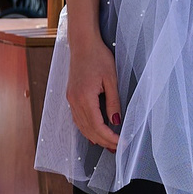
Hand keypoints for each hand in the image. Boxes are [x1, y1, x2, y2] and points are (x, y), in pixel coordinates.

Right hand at [66, 31, 123, 150]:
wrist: (83, 44)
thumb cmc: (98, 57)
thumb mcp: (111, 79)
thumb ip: (113, 101)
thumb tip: (115, 121)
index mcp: (84, 97)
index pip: (97, 126)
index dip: (109, 137)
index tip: (121, 143)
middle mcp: (74, 101)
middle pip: (88, 129)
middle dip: (103, 141)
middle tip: (118, 149)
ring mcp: (71, 99)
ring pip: (81, 126)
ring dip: (95, 137)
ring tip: (108, 145)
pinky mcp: (71, 96)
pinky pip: (77, 119)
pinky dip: (86, 129)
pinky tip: (94, 133)